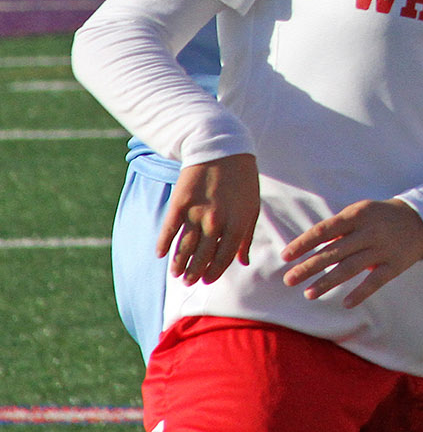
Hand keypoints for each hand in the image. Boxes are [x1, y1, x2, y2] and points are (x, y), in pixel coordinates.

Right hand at [159, 153, 259, 286]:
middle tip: (189, 283)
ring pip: (185, 247)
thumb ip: (246, 236)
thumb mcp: (252, 206)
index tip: (208, 280)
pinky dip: (163, 244)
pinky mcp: (180, 203)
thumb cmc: (242, 180)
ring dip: (179, 264)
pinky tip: (160, 255)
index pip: (224, 257)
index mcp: (237, 223)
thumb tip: (244, 262)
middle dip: (195, 273)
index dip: (215, 271)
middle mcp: (216, 221)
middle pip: (202, 256)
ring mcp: (196, 213)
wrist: (222, 149)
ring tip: (176, 275)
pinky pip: (169, 230)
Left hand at [281, 199, 422, 307]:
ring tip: (308, 294)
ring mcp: (383, 248)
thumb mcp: (360, 212)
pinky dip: (360, 293)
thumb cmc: (380, 217)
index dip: (304, 243)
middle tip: (289, 280)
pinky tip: (345, 304)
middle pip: (334, 252)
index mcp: (358, 215)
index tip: (286, 256)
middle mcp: (370, 231)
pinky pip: (375, 281)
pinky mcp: (396, 264)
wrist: (422, 219)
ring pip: (350, 268)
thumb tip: (309, 248)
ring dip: (328, 282)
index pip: (325, 230)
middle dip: (309, 267)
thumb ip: (338, 228)